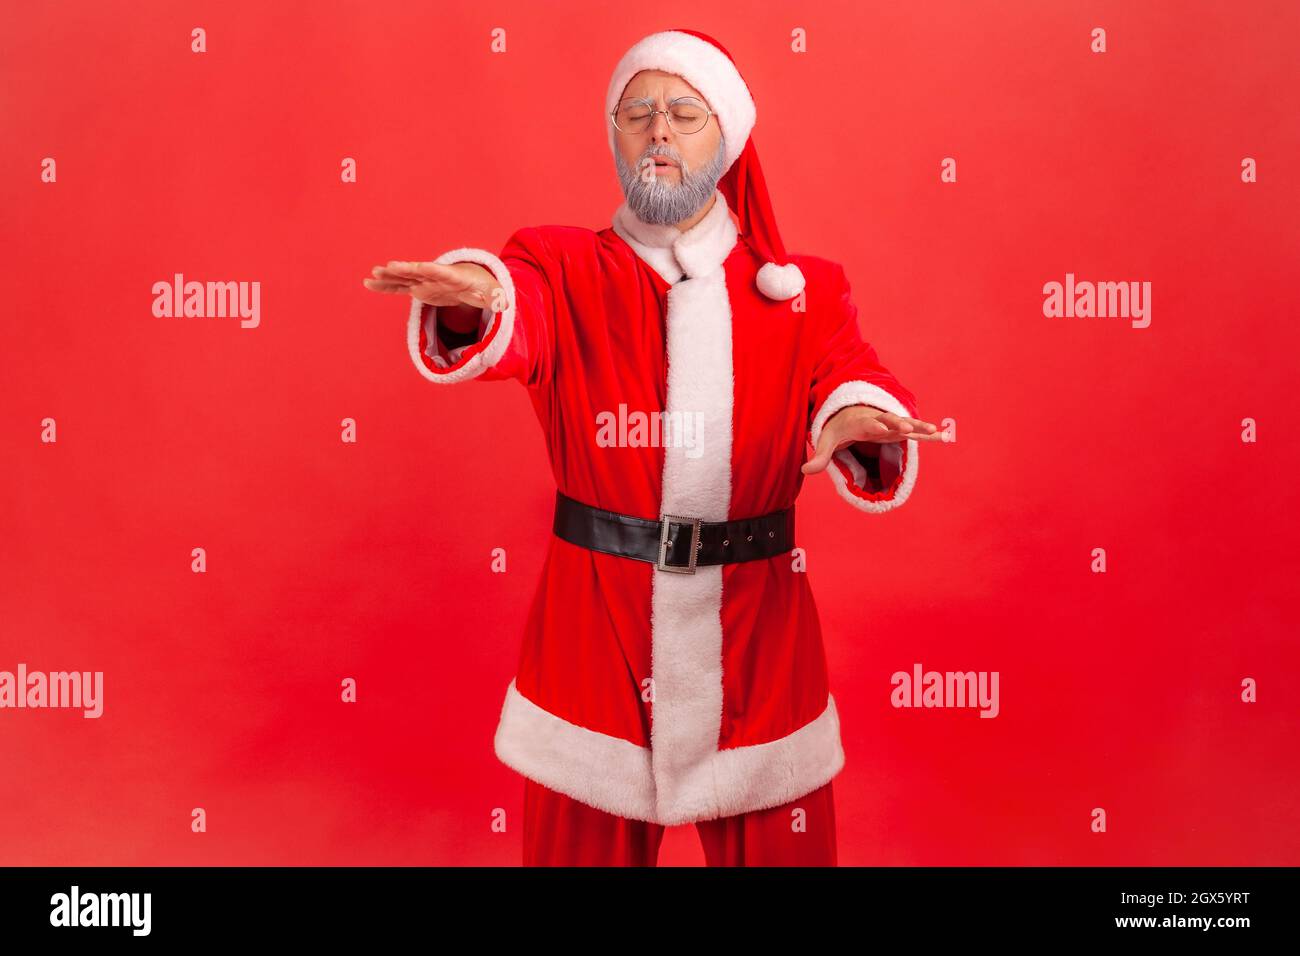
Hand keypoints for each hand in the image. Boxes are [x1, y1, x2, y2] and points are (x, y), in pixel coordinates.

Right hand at [362, 260, 502, 310]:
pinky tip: (369, 283)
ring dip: (388, 278)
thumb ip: (497, 298)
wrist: (475, 280)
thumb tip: (505, 304)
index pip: (438, 271)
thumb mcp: (493, 293)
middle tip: (385, 268)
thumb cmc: (485, 286)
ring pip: (404, 278)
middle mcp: (435, 276)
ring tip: (370, 277)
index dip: (425, 269)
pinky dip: (385, 286)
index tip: (412, 267)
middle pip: (416, 272)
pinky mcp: (420, 288)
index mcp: (452, 276)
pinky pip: (400, 287)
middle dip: (402, 270)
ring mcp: (425, 281)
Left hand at [801, 404, 943, 475]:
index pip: (868, 424)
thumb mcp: (827, 440)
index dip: (874, 425)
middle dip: (899, 423)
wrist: (849, 412)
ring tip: (934, 430)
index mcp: (860, 423)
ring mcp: (890, 424)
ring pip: (906, 424)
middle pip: (890, 421)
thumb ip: (819, 457)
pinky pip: (914, 431)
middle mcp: (878, 421)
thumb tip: (804, 471)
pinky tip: (943, 435)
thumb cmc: (839, 428)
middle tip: (909, 427)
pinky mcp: (898, 429)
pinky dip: (927, 433)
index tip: (881, 428)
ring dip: (919, 426)